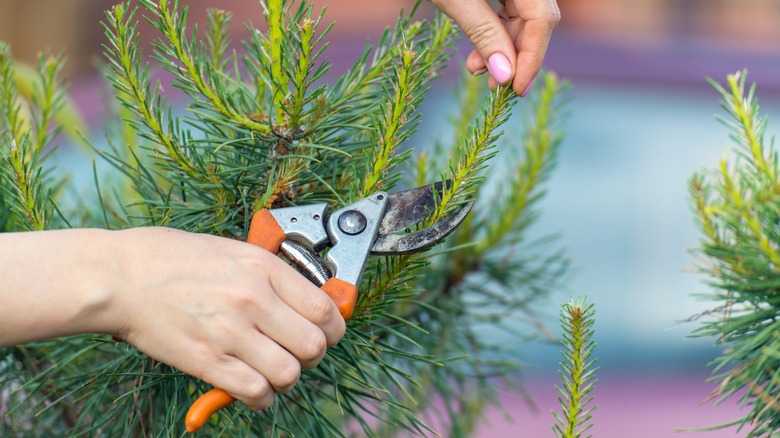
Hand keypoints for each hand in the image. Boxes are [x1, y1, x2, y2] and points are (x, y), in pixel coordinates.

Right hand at [0, 227, 345, 410]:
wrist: (119, 277)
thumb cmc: (170, 258)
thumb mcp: (231, 250)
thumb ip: (271, 275)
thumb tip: (306, 299)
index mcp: (263, 267)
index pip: (325, 309)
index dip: (334, 329)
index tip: (326, 334)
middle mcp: (253, 298)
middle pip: (314, 346)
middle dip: (312, 356)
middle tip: (297, 353)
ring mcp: (231, 332)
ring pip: (289, 374)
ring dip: (286, 379)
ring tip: (272, 371)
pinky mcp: (207, 361)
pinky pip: (255, 392)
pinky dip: (260, 397)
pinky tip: (251, 386)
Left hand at [431, 0, 559, 95]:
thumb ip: (483, 34)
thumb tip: (505, 75)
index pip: (543, 18)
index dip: (533, 57)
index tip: (516, 89)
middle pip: (537, 19)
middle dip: (515, 55)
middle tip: (494, 85)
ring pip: (524, 18)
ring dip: (502, 48)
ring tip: (475, 69)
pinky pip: (509, 10)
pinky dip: (495, 33)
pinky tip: (476, 55)